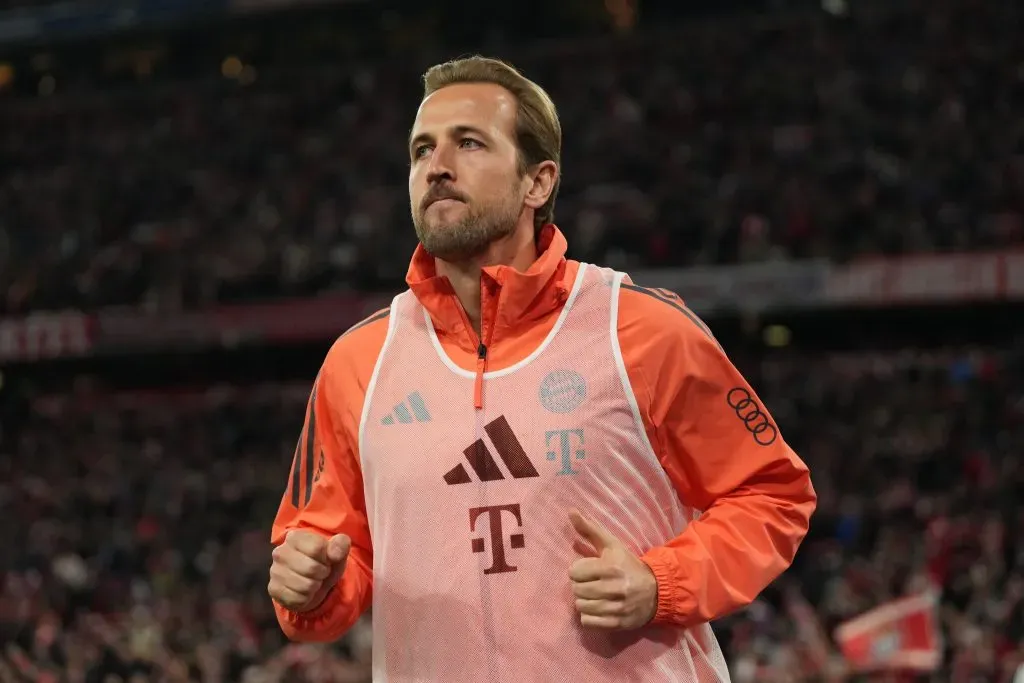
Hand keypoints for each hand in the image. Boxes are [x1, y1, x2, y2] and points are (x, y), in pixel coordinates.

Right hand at [269, 530, 350, 612]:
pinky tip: (303, 592)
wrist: (312, 584)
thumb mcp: (338, 552)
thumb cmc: (324, 563)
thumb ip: (340, 545)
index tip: (326, 560)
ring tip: (312, 582)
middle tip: (320, 573)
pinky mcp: (273, 589)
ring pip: (305, 586)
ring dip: (315, 587)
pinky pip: (297, 599)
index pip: (317, 547)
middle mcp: (280, 552)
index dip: (327, 558)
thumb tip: (334, 553)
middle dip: (322, 574)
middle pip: (311, 568)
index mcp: (295, 537)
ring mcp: (274, 571)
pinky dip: (305, 599)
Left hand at [568, 510, 657, 629]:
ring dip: (584, 601)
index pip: (574, 572)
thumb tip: (571, 511)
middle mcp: (614, 587)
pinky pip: (588, 622)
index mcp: (610, 567)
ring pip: (580, 607)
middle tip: (591, 583)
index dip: (578, 570)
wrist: (657, 590)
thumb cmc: (628, 565)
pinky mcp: (618, 623)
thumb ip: (590, 529)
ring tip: (594, 596)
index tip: (587, 570)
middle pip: (576, 590)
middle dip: (580, 586)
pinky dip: (589, 616)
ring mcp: (616, 607)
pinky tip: (597, 608)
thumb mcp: (612, 544)